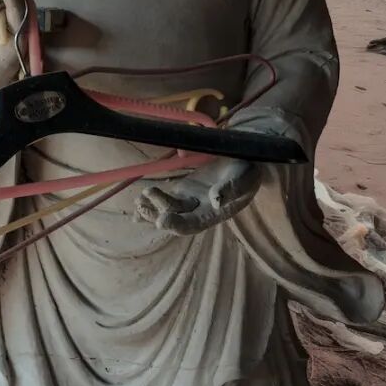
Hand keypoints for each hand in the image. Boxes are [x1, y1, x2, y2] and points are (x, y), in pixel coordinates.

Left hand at [134, 158, 262, 235]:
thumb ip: (230, 189)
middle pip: (173, 218)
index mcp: (213, 214)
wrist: (244, 160)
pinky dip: (150, 200)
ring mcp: (188, 200)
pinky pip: (163, 197)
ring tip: (138, 201)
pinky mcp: (182, 189)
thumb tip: (215, 199)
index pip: (191, 225)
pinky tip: (138, 199)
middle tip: (141, 204)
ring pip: (165, 209)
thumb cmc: (247, 171)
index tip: (161, 220)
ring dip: (150, 207)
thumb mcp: (243, 178)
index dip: (176, 224)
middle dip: (156, 214)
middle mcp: (198, 211)